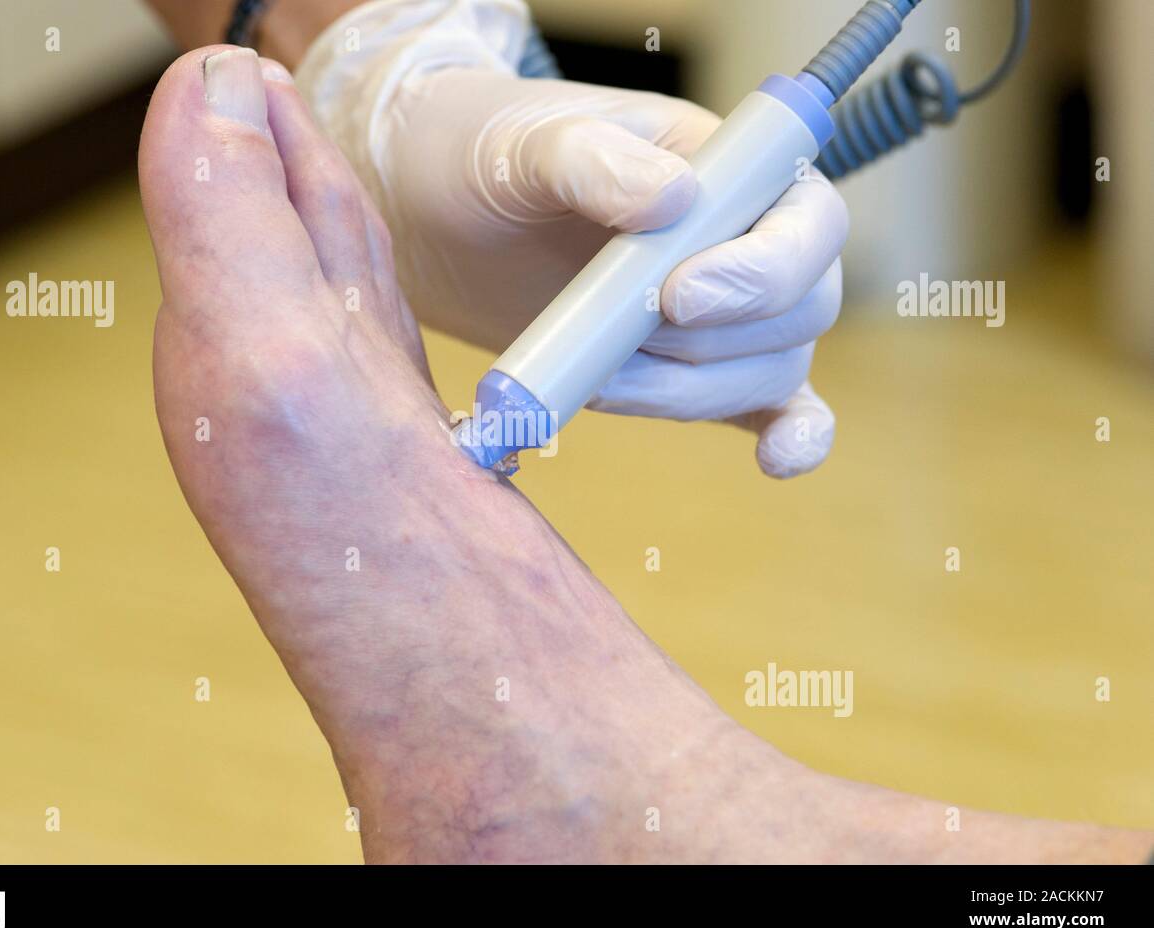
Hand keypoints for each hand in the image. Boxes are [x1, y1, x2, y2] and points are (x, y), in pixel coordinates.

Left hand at [259, 0, 845, 476]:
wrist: (438, 220)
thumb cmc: (489, 160)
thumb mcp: (524, 145)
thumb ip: (590, 161)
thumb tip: (672, 201)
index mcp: (733, 167)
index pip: (809, 222)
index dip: (763, 272)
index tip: (676, 298)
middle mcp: (748, 240)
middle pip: (798, 311)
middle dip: (707, 345)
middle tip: (613, 348)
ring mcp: (728, 315)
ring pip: (766, 373)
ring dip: (685, 394)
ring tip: (594, 380)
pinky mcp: (694, 370)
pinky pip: (773, 408)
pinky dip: (789, 437)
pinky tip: (776, 462)